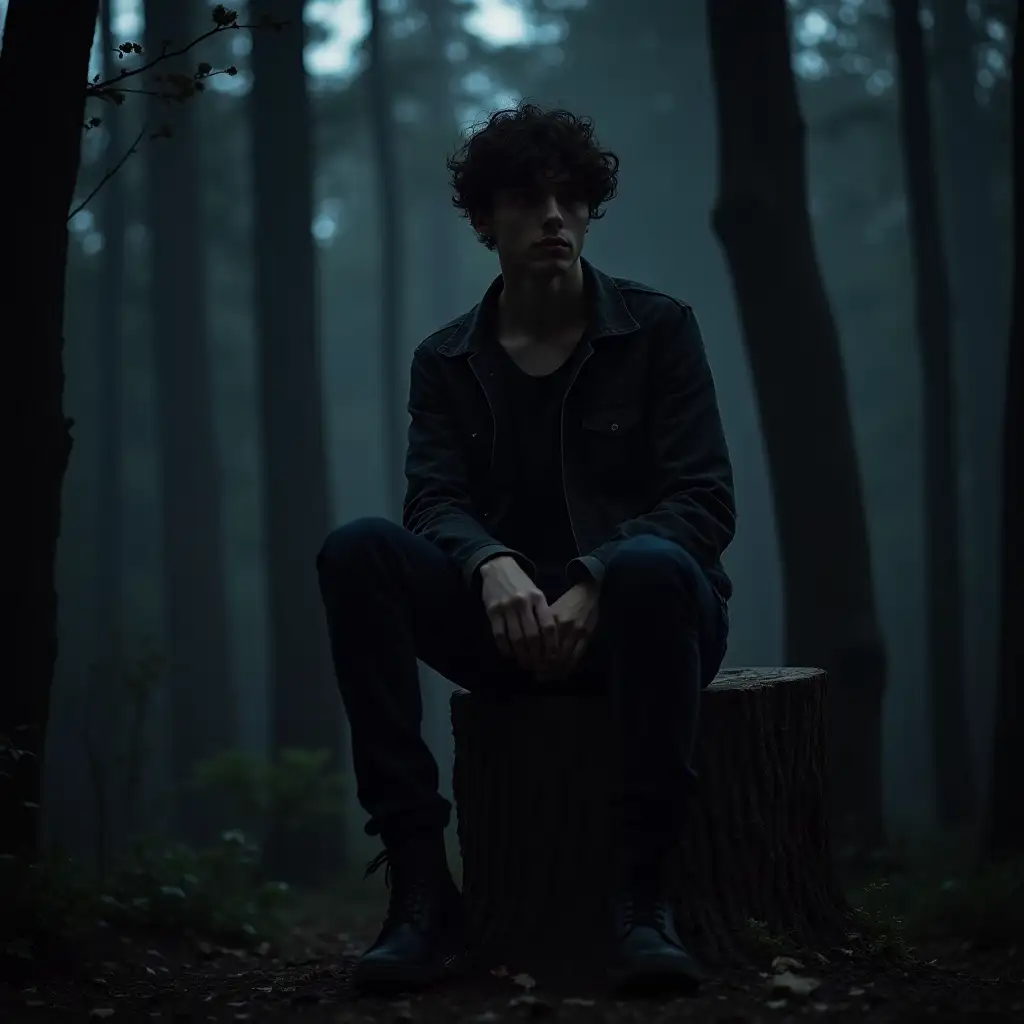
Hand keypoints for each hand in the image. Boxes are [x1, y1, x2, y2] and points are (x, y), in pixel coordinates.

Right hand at [480, 556, 558, 670]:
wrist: (497, 567)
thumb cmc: (521, 584)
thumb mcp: (536, 593)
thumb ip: (542, 613)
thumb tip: (550, 641)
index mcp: (538, 598)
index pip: (548, 626)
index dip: (551, 645)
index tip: (553, 658)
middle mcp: (523, 603)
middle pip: (532, 636)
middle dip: (537, 655)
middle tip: (538, 666)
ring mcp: (506, 607)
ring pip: (516, 638)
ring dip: (521, 655)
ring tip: (525, 664)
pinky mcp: (492, 611)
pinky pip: (499, 636)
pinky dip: (505, 648)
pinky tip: (510, 655)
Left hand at [536, 580, 599, 680]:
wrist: (589, 593)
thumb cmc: (566, 601)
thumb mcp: (550, 611)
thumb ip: (541, 626)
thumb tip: (529, 647)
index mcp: (549, 618)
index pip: (539, 645)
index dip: (533, 658)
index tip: (528, 665)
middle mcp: (562, 626)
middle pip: (550, 654)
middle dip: (543, 668)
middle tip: (538, 675)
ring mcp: (576, 632)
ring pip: (564, 658)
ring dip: (556, 670)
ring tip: (550, 676)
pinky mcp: (587, 636)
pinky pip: (577, 657)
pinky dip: (569, 667)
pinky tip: (563, 672)